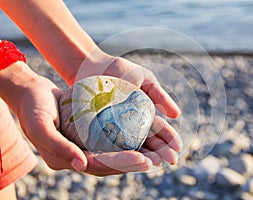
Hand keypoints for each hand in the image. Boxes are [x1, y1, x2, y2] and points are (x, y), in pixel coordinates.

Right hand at [0, 62, 151, 174]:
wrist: (32, 94)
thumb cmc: (33, 109)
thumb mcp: (40, 127)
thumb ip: (59, 148)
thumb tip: (83, 165)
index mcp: (69, 160)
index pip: (100, 166)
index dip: (123, 164)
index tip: (144, 160)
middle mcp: (81, 157)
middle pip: (114, 163)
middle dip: (139, 162)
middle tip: (161, 159)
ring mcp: (88, 146)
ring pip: (118, 152)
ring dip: (140, 152)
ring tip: (161, 151)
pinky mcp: (93, 134)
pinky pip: (115, 138)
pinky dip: (131, 138)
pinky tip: (147, 135)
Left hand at [73, 56, 182, 165]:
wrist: (90, 65)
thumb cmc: (119, 70)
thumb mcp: (144, 78)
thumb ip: (159, 95)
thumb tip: (177, 115)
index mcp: (145, 113)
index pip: (161, 131)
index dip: (170, 140)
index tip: (178, 148)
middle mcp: (132, 124)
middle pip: (149, 142)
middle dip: (161, 152)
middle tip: (171, 161)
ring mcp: (116, 129)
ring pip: (133, 147)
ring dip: (145, 157)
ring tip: (153, 164)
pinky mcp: (98, 131)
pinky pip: (110, 144)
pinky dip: (120, 153)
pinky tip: (127, 160)